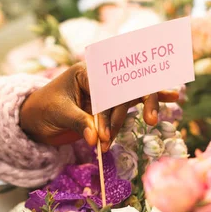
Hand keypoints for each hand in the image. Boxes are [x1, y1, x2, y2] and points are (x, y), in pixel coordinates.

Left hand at [20, 62, 178, 150]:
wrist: (37, 118)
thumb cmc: (44, 110)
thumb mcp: (59, 114)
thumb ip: (79, 123)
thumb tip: (95, 138)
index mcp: (85, 73)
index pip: (104, 86)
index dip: (106, 110)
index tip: (100, 134)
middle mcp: (100, 78)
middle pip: (125, 87)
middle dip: (129, 109)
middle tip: (139, 124)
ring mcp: (108, 90)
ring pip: (133, 95)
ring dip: (141, 110)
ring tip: (150, 122)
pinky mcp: (113, 104)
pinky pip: (135, 101)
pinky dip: (152, 101)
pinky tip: (173, 97)